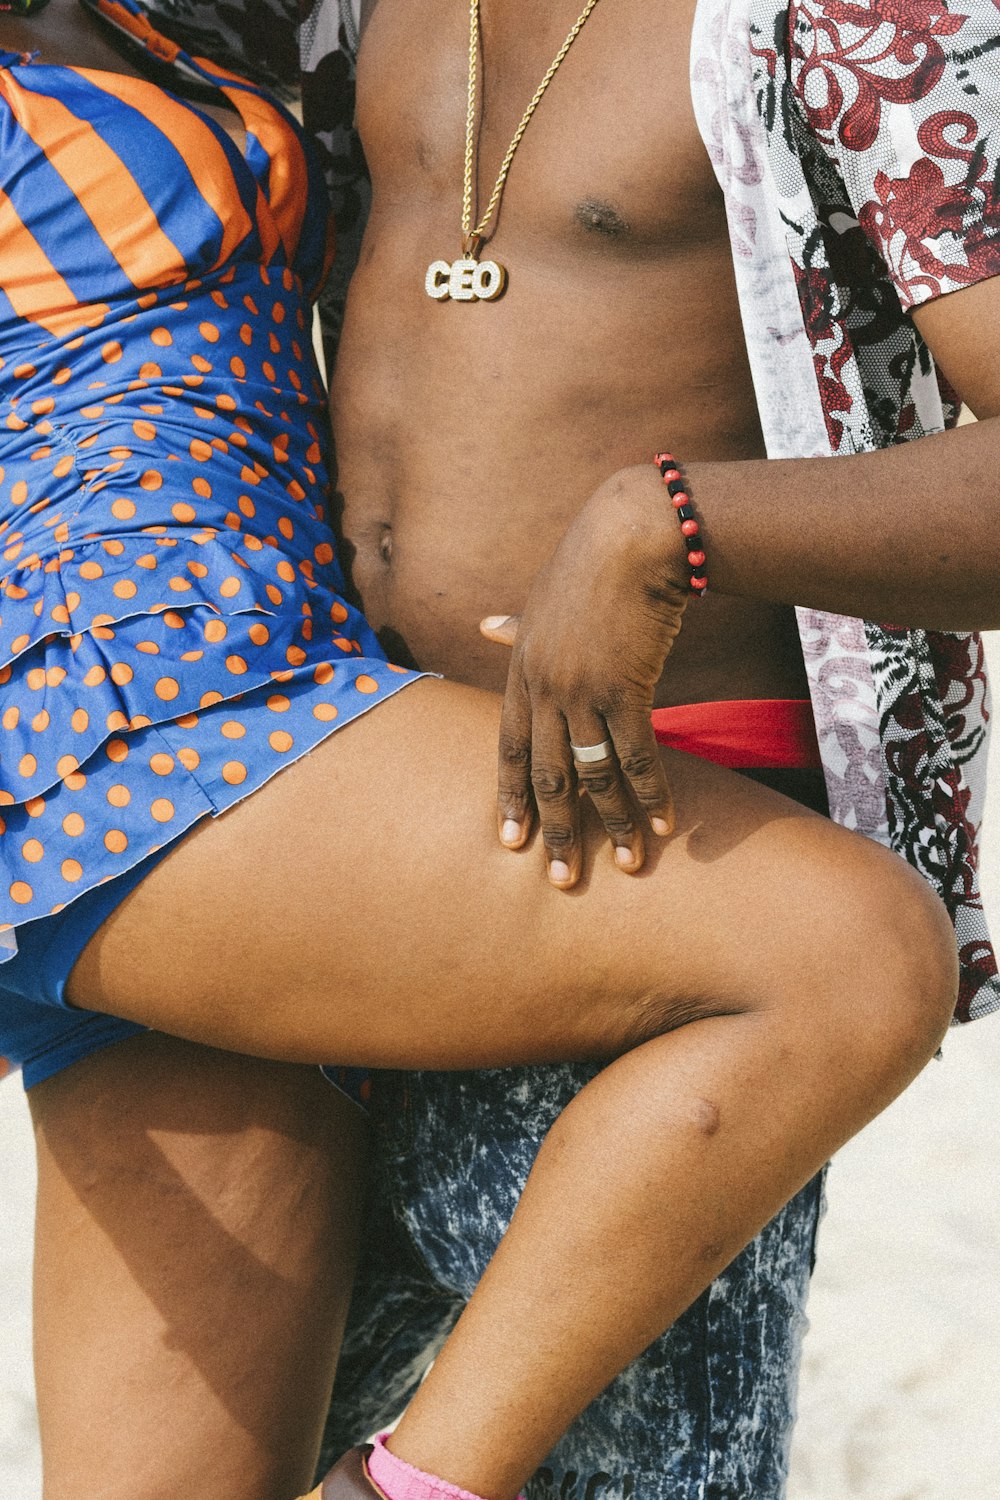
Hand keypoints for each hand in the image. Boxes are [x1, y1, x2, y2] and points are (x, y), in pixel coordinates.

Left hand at [480, 466, 688, 888]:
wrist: (632, 535)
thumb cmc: (590, 565)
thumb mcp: (542, 599)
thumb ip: (515, 628)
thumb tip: (482, 626)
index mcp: (520, 669)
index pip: (510, 748)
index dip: (511, 797)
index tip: (510, 842)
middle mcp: (543, 686)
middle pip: (546, 773)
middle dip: (554, 829)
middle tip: (560, 878)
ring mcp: (581, 689)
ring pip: (593, 773)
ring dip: (612, 823)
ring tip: (626, 863)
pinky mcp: (625, 686)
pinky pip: (637, 754)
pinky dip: (651, 792)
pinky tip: (663, 823)